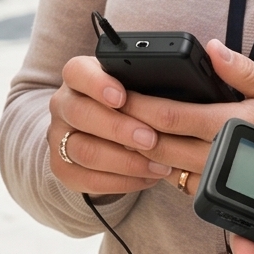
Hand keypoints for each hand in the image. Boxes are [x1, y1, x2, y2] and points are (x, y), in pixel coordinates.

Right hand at [44, 54, 167, 195]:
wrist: (99, 133)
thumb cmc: (128, 103)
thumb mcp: (135, 83)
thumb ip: (151, 77)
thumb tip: (194, 73)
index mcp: (78, 76)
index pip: (77, 72)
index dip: (97, 84)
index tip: (122, 97)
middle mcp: (63, 104)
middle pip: (80, 113)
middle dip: (118, 128)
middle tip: (150, 138)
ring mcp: (59, 136)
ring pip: (83, 150)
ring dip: (124, 160)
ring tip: (158, 165)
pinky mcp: (63, 167)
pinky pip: (87, 178)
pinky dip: (121, 181)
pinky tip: (147, 178)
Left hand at [120, 42, 253, 186]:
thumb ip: (241, 69)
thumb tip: (213, 48)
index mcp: (233, 123)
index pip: (174, 116)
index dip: (139, 106)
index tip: (116, 94)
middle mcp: (222, 154)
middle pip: (161, 145)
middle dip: (128, 129)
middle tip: (102, 113)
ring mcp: (220, 178)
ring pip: (167, 167)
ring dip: (138, 152)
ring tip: (113, 131)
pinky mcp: (220, 194)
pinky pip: (182, 183)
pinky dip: (160, 168)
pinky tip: (144, 152)